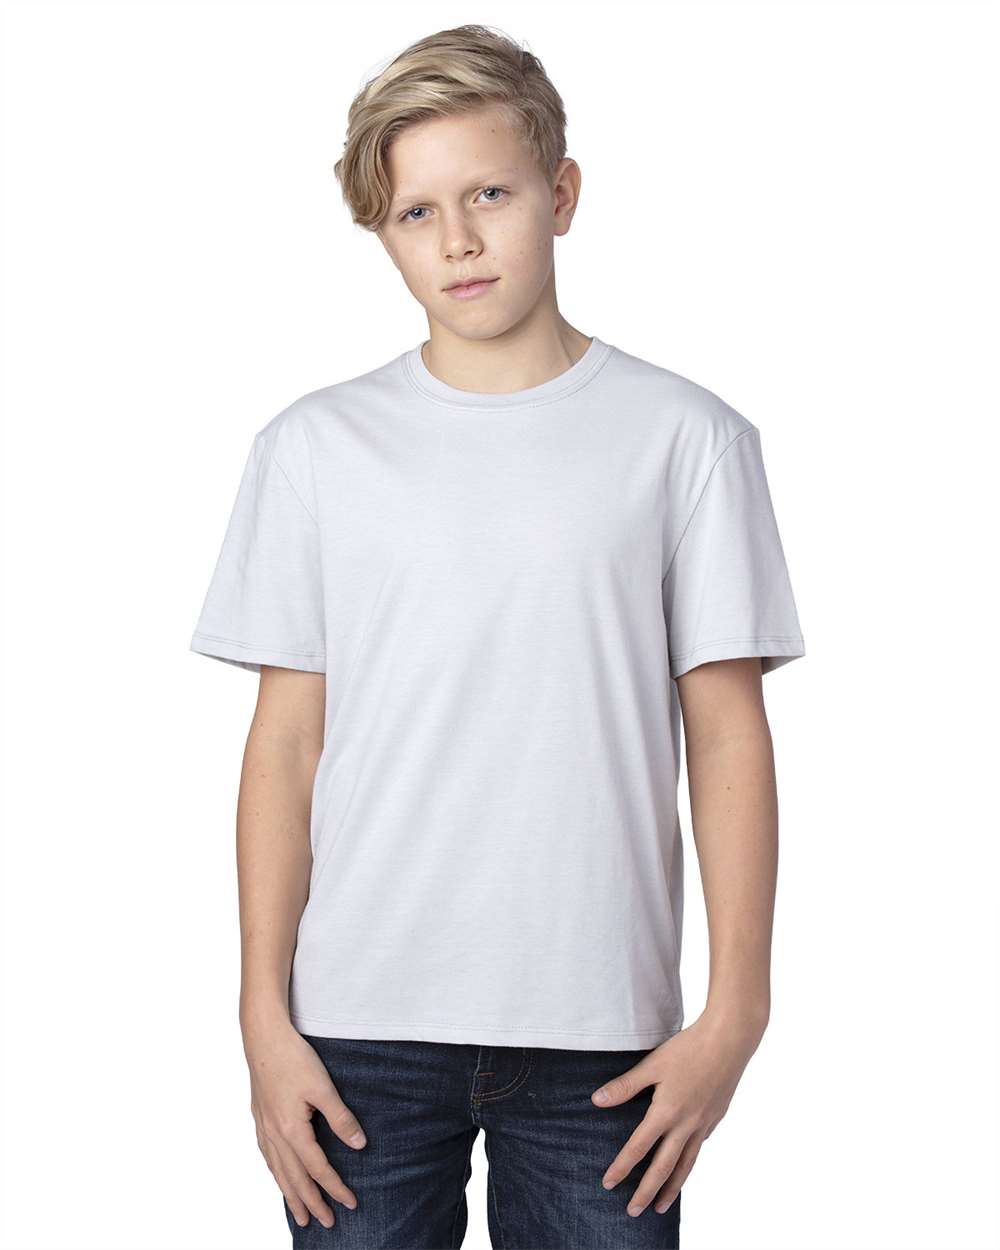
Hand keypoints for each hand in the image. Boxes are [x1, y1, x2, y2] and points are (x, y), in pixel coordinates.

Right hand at [243, 1016, 365, 1229]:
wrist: (263, 1037)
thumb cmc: (294, 1058)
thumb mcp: (323, 1087)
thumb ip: (341, 1117)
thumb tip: (359, 1144)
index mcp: (292, 1131)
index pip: (318, 1169)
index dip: (335, 1188)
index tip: (351, 1203)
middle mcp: (275, 1135)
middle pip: (295, 1179)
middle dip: (312, 1203)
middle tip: (327, 1224)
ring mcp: (264, 1127)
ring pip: (279, 1171)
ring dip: (291, 1195)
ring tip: (299, 1215)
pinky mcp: (260, 1117)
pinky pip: (268, 1156)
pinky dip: (276, 1173)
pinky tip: (280, 1176)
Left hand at [591, 1011, 764, 1216]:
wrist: (729, 1041)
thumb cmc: (688, 1048)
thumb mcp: (652, 1064)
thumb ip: (625, 1086)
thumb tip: (597, 1101)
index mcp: (666, 1112)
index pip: (638, 1148)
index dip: (622, 1167)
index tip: (608, 1184)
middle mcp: (686, 1125)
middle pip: (663, 1167)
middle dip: (646, 1191)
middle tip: (633, 1212)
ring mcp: (704, 1124)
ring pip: (686, 1165)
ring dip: (672, 1187)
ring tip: (661, 1205)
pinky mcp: (715, 1118)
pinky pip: (699, 1148)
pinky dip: (689, 1162)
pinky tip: (684, 1165)